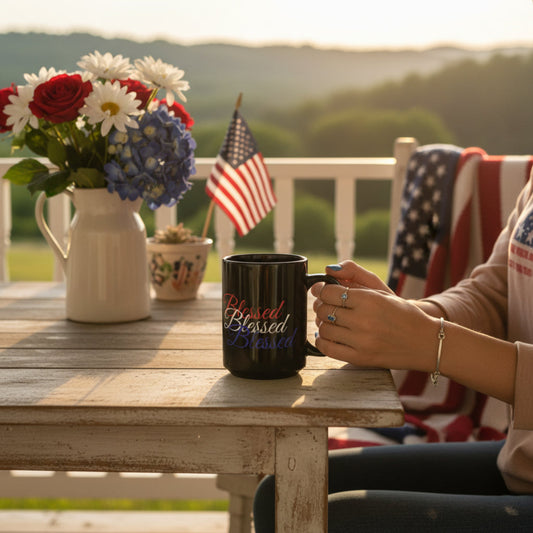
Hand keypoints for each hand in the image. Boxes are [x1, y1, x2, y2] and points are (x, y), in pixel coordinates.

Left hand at [311, 261, 438, 370]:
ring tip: (330, 320)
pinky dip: (322, 340)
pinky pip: (328, 348)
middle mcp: (364, 321)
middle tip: (326, 305)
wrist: (424, 342)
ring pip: (324, 329)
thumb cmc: (401, 313)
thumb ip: (354, 274)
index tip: (322, 290)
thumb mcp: (381, 289)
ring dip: (321, 323)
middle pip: (324, 310)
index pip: (329, 292)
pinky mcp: (360, 358)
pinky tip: (328, 335)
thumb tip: (329, 270)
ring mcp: (361, 342)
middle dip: (320, 305)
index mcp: (369, 300)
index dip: (321, 290)